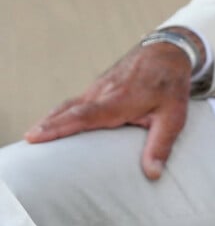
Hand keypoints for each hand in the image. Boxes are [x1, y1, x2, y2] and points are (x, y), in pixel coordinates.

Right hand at [24, 32, 193, 179]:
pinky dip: (62, 112)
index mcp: (120, 99)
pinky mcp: (99, 86)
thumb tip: (153, 174)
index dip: (60, 126)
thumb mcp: (174, 115)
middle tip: (29, 141)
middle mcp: (105, 91)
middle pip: (70, 109)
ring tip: (35, 137)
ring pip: (71, 104)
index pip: (85, 115)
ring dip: (52, 119)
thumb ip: (161, 144)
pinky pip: (77, 100)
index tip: (36, 135)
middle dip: (48, 125)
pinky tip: (53, 124)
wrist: (169, 52)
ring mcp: (100, 86)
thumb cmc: (171, 84)